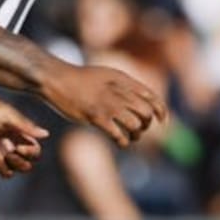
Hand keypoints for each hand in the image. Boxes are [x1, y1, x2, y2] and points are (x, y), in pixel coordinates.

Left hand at [0, 94, 48, 178]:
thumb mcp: (7, 115)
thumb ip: (26, 126)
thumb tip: (47, 134)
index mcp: (20, 135)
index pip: (34, 154)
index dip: (29, 154)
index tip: (19, 146)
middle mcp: (11, 147)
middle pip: (24, 167)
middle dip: (16, 162)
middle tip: (5, 147)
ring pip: (7, 172)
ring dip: (1, 162)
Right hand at [42, 62, 166, 147]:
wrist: (57, 79)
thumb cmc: (80, 80)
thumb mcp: (106, 76)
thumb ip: (123, 86)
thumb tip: (140, 101)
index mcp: (123, 80)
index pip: (152, 97)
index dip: (161, 111)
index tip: (162, 122)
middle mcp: (118, 91)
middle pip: (146, 113)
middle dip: (146, 125)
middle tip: (139, 129)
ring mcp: (107, 104)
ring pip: (135, 125)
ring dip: (136, 135)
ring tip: (131, 137)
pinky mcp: (96, 117)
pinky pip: (118, 135)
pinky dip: (123, 142)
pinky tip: (120, 142)